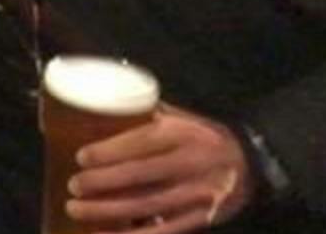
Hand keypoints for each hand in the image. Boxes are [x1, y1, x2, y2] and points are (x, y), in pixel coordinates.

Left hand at [65, 104, 254, 231]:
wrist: (252, 164)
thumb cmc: (202, 137)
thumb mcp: (181, 118)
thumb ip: (146, 114)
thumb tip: (100, 104)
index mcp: (183, 134)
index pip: (140, 143)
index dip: (108, 152)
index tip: (81, 157)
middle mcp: (191, 164)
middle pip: (139, 177)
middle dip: (101, 184)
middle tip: (73, 186)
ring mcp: (198, 195)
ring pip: (146, 206)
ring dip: (108, 211)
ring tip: (76, 209)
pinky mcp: (202, 219)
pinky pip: (164, 231)